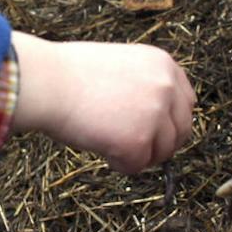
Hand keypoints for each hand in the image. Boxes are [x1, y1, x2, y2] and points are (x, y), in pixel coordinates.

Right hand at [8, 32, 194, 171]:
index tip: (153, 132)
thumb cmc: (68, 73)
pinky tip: (99, 147)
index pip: (186, 102)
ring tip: (108, 143)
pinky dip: (119, 164)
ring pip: (162, 153)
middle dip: (160, 144)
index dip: (169, 122)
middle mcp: (167, 87)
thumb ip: (143, 86)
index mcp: (163, 64)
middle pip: (182, 130)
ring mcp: (156, 114)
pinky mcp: (139, 140)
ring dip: (139, 155)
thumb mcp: (120, 65)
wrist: (46, 81)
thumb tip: (152, 117)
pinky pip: (137, 166)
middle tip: (133, 148)